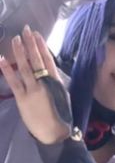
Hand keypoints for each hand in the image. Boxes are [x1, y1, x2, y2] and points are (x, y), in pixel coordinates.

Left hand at [0, 26, 72, 143]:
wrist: (53, 132)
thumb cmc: (59, 115)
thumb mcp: (61, 94)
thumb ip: (54, 81)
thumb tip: (47, 69)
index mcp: (56, 81)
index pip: (48, 59)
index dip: (42, 46)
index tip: (37, 35)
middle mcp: (44, 83)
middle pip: (36, 59)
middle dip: (31, 43)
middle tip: (26, 29)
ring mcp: (33, 90)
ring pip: (25, 67)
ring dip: (20, 52)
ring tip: (16, 39)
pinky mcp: (22, 98)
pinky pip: (14, 81)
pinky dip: (7, 70)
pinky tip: (2, 59)